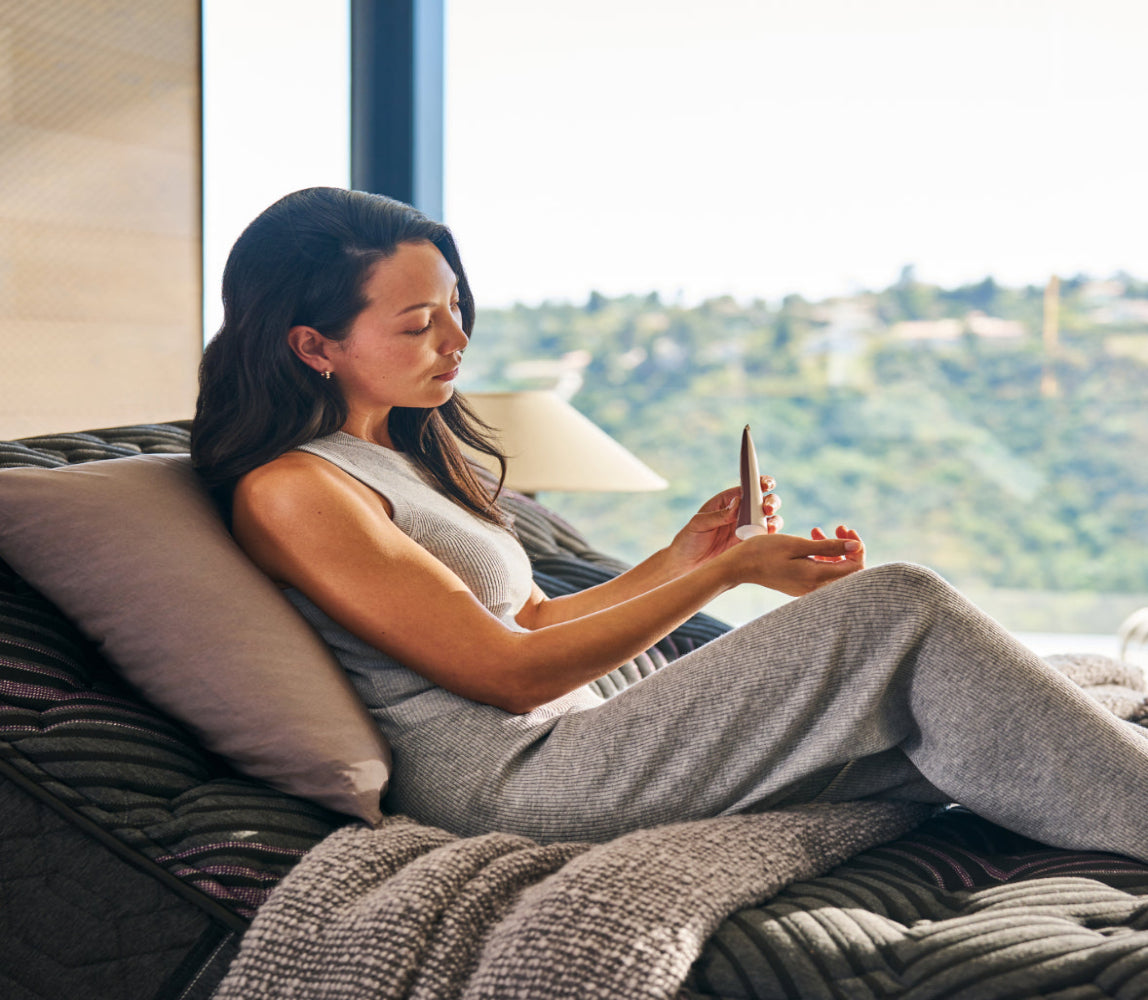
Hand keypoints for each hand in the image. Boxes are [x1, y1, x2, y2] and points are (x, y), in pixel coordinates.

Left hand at [668, 476, 781, 570]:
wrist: (688, 564)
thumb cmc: (690, 539)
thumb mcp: (699, 524)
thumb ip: (719, 514)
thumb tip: (738, 502)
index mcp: (729, 501)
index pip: (749, 487)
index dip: (761, 482)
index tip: (766, 485)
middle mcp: (742, 513)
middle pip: (765, 502)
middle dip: (771, 502)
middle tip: (767, 509)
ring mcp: (748, 529)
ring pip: (770, 519)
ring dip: (775, 520)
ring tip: (769, 526)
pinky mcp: (751, 545)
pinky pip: (767, 538)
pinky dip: (772, 536)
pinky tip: (769, 537)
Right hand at [727, 529, 863, 595]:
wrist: (739, 566)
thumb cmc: (764, 552)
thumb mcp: (797, 544)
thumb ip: (828, 547)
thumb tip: (856, 546)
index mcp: (816, 577)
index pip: (854, 567)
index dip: (857, 548)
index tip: (847, 530)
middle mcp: (815, 587)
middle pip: (848, 571)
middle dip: (848, 547)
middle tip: (840, 527)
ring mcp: (807, 588)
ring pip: (834, 570)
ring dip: (834, 550)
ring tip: (820, 530)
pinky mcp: (800, 585)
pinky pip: (821, 572)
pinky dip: (822, 556)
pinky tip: (812, 540)